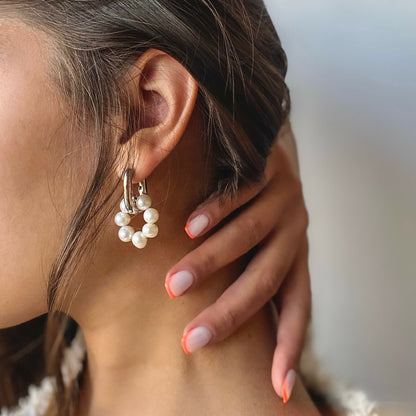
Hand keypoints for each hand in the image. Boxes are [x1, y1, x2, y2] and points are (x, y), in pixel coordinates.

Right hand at [164, 120, 310, 403]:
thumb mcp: (255, 244)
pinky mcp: (269, 170)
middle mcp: (294, 234)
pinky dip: (215, 213)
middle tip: (191, 340)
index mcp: (294, 258)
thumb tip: (210, 317)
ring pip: (248, 237)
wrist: (264, 148)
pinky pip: (241, 194)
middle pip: (265, 281)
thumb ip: (241, 273)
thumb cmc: (252, 207)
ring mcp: (284, 201)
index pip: (296, 309)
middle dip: (228, 313)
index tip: (278, 388)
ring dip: (209, 263)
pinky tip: (189, 228)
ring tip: (173, 285)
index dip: (289, 347)